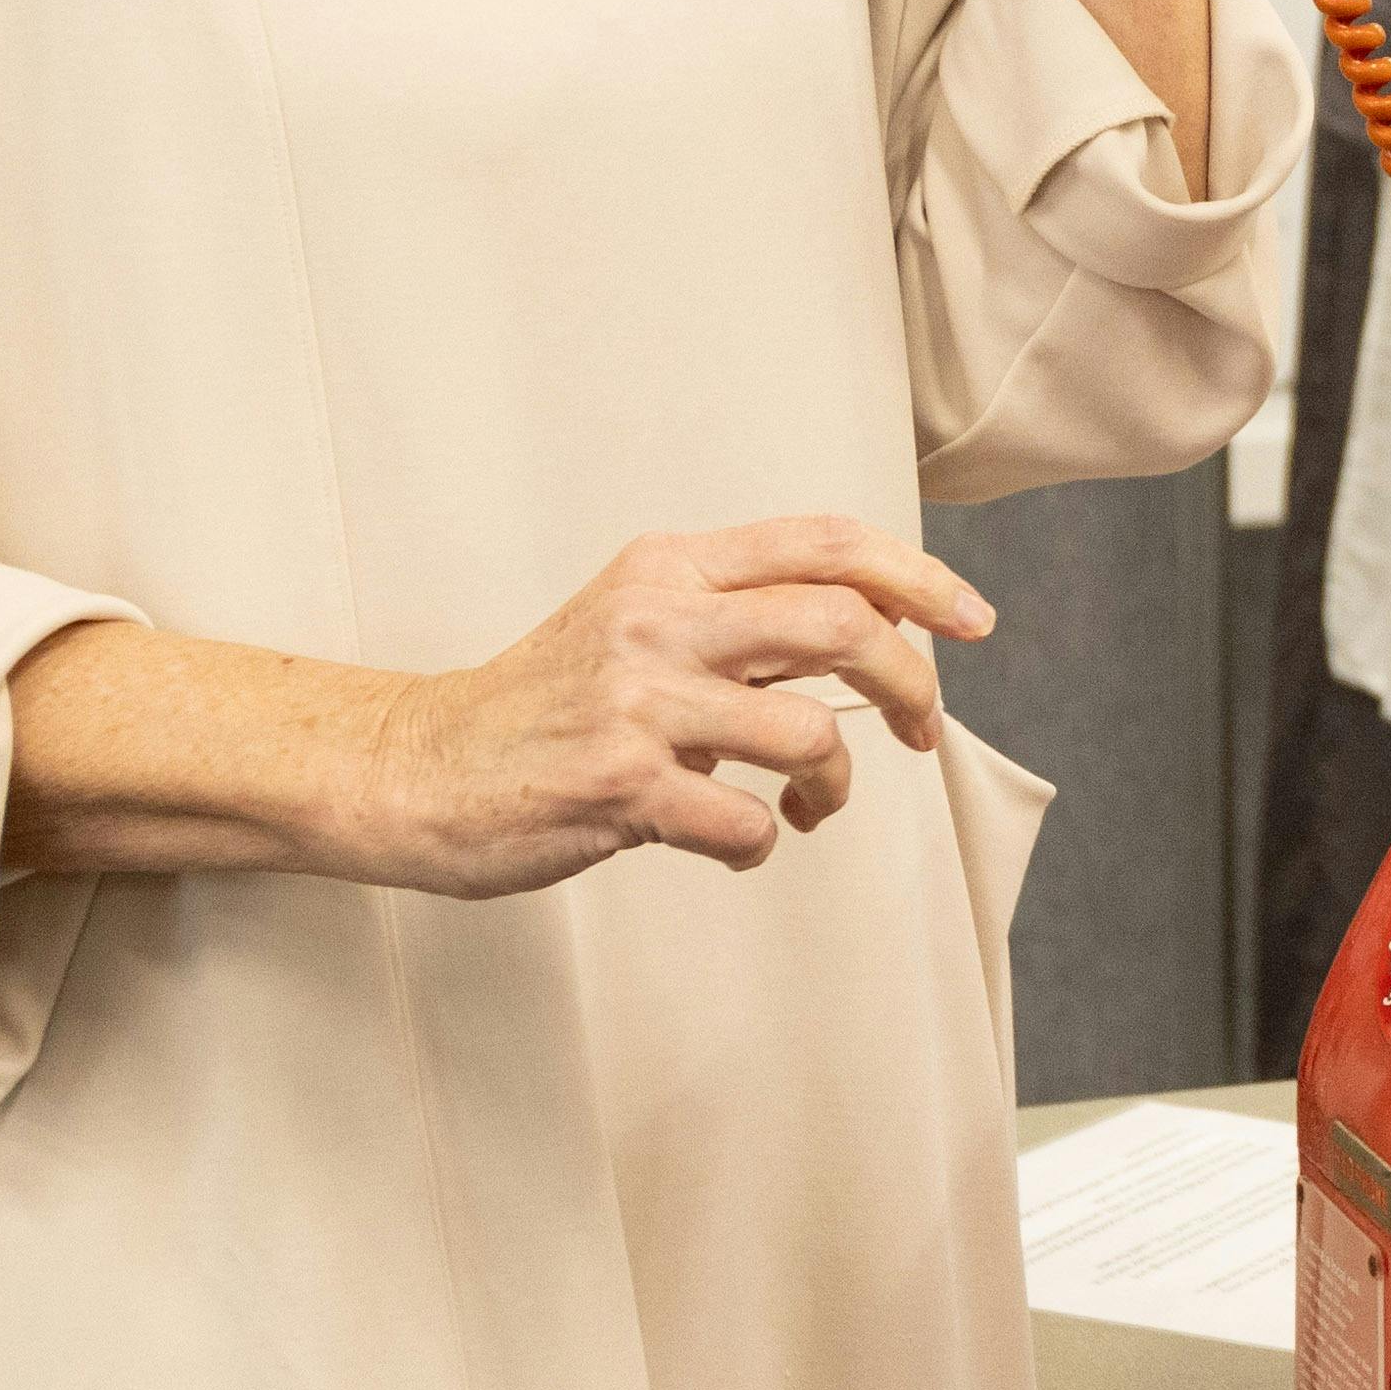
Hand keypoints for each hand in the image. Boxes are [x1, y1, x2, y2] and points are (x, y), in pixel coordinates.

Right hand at [336, 516, 994, 894]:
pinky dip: (763, 844)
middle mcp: (658, 619)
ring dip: (836, 783)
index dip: (919, 578)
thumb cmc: (543, 705)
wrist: (417, 768)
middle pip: (842, 625)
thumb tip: (871, 637)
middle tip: (924, 730)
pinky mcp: (617, 787)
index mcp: (670, 566)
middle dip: (913, 683)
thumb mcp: (635, 621)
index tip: (973, 621)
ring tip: (811, 805)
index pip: (826, 543)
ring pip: (809, 732)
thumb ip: (737, 618)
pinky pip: (747, 823)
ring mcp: (637, 703)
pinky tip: (734, 846)